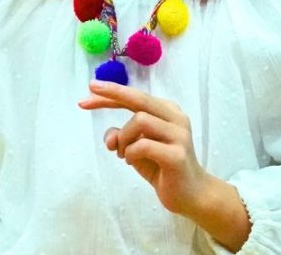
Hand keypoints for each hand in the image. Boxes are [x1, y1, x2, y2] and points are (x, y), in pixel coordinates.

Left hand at [78, 80, 214, 216]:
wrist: (190, 193)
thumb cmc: (162, 168)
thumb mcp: (136, 149)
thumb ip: (123, 138)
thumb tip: (109, 137)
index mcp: (168, 112)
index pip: (137, 97)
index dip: (112, 93)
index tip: (89, 90)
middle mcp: (176, 118)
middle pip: (140, 98)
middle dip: (114, 92)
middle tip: (91, 87)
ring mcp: (179, 135)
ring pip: (140, 119)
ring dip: (123, 137)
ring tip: (123, 154)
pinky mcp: (176, 155)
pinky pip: (142, 146)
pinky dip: (129, 153)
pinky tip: (131, 161)